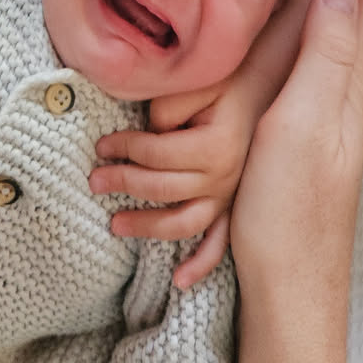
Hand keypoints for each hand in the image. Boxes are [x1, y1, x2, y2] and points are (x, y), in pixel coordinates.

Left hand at [90, 78, 260, 288]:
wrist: (268, 87)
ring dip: (148, 227)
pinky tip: (179, 280)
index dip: (123, 148)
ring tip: (115, 224)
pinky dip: (201, 263)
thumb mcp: (198, 84)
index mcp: (215, 147)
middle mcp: (225, 178)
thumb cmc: (229, 82)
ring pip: (184, 223)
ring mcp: (230, 195)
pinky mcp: (234, 204)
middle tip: (94, 181)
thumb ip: (168, 109)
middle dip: (123, 183)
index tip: (102, 145)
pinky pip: (220, 242)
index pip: (156, 154)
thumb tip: (148, 134)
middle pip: (163, 189)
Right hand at [228, 0, 362, 308]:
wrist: (294, 289)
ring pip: (355, 11)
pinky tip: (315, 1)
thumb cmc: (292, 213)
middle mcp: (351, 79)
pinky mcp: (314, 118)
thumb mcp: (303, 127)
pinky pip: (331, 38)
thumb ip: (323, 57)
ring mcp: (335, 99)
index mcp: (350, 74)